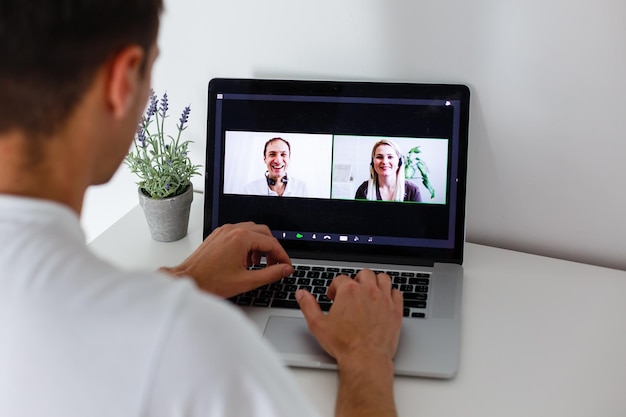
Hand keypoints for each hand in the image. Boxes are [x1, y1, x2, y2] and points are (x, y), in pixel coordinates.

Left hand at [160, 222, 293, 297]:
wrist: (188, 280)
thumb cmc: (210, 281)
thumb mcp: (247, 281)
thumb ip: (271, 274)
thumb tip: (285, 269)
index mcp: (241, 238)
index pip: (271, 243)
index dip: (282, 256)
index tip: (286, 266)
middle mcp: (233, 230)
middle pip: (264, 232)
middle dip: (272, 249)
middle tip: (275, 264)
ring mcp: (224, 231)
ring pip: (252, 231)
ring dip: (260, 246)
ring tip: (258, 264)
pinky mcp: (218, 235)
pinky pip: (239, 233)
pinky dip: (247, 244)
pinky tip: (245, 260)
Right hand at [296, 269, 402, 364]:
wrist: (365, 359)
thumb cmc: (344, 344)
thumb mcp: (317, 324)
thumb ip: (308, 306)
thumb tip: (302, 294)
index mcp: (349, 291)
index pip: (341, 279)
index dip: (334, 287)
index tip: (333, 297)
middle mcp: (368, 291)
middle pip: (364, 274)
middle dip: (356, 280)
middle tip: (352, 292)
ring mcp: (384, 299)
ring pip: (383, 279)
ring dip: (375, 282)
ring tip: (369, 291)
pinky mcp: (396, 310)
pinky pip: (397, 292)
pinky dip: (391, 294)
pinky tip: (384, 301)